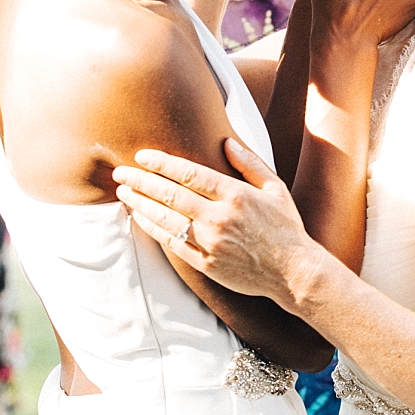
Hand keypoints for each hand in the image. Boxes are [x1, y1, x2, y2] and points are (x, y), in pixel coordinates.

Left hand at [113, 138, 316, 306]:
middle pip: (170, 194)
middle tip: (120, 171)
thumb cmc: (285, 227)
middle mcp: (219, 217)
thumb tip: (225, 142)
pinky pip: (172, 243)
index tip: (142, 156)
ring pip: (166, 219)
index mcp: (235, 195)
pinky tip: (140, 217)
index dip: (162, 163)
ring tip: (124, 192)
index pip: (189, 173)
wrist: (294, 272)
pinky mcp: (206, 264)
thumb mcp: (275, 188)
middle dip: (141, 181)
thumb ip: (250, 163)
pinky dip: (153, 229)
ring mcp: (211, 243)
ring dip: (140, 204)